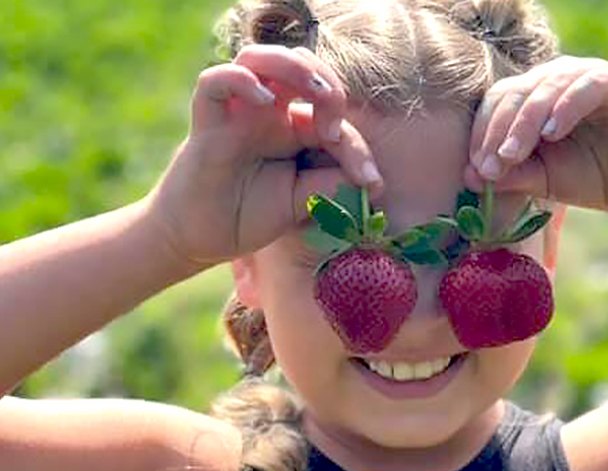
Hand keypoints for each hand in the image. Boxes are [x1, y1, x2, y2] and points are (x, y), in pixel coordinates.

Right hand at [146, 44, 382, 266]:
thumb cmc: (250, 215)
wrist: (201, 239)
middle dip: (328, 83)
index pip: (331, 111)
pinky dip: (241, 81)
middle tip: (336, 127)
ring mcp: (236, 113)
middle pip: (299, 64)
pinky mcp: (207, 124)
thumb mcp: (303, 202)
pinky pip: (215, 82)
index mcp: (294, 126)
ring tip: (317, 93)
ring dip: (293, 66)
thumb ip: (333, 184)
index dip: (356, 142)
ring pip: (259, 59)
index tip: (370, 181)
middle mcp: (267, 112)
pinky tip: (266, 101)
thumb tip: (371, 182)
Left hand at [465, 56, 607, 215]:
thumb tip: (470, 175)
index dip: (482, 135)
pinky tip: (552, 132)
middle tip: (491, 165)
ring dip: (525, 122)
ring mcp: (584, 76)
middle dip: (498, 131)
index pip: (497, 104)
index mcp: (532, 98)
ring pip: (544, 87)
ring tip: (513, 153)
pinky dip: (565, 108)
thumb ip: (511, 174)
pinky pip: (584, 87)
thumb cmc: (589, 177)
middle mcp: (554, 80)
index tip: (476, 171)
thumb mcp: (544, 179)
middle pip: (514, 93)